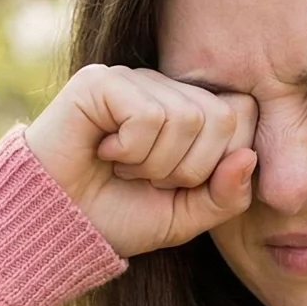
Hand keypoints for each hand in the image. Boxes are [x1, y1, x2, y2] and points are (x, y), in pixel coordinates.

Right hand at [23, 63, 258, 257]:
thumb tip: (248, 156)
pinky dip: (130, 150)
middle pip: (222, 116)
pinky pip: (148, 116)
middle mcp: (165, 87)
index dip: (220, 162)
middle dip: (189, 168)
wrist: (58, 225)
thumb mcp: (186, 218)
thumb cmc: (117, 218)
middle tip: (147, 178)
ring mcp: (134, 80)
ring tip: (123, 168)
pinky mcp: (101, 82)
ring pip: (187, 117)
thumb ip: (227, 195)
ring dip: (155, 163)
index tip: (177, 184)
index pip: (243, 114)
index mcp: (190, 110)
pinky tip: (104, 152)